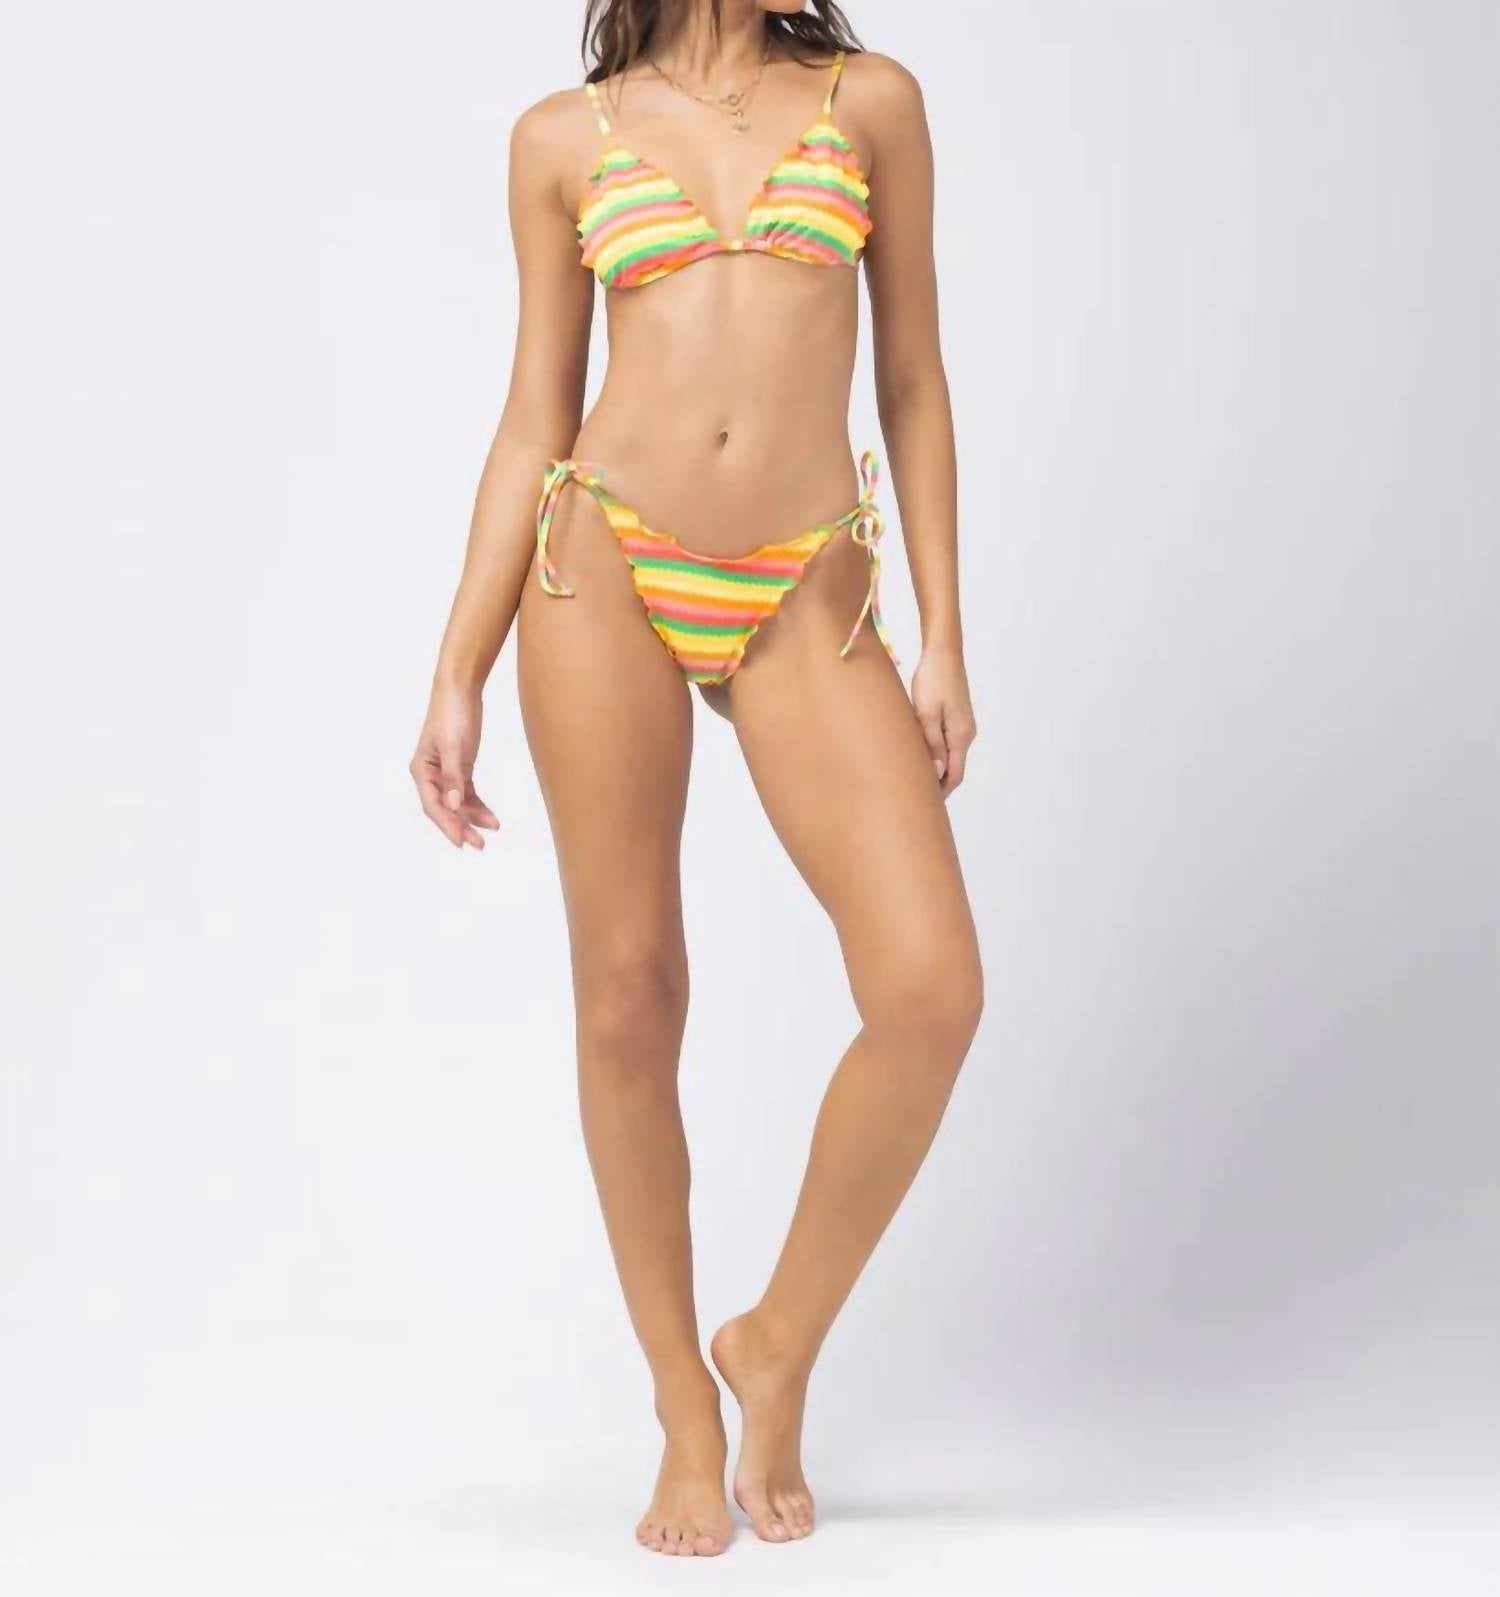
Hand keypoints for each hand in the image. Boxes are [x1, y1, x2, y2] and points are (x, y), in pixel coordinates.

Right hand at [410, 683, 500, 848]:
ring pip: (457, 804)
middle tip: (478, 845)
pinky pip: (467, 794)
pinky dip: (477, 805)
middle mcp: (430, 775)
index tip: (462, 841)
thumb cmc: (452, 713)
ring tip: (491, 830)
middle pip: (444, 809)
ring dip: (472, 818)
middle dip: (461, 827)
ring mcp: (445, 772)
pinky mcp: (460, 767)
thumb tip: (452, 805)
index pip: (433, 806)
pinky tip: (490, 817)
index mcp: (421, 770)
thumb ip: (454, 777)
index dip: (447, 825)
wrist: (461, 689)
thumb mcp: (454, 746)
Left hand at [910, 645, 976, 797]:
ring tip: (912, 777)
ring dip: (935, 767)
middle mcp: (966, 733)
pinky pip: (946, 742)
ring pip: (950, 755)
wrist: (943, 651)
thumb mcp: (926, 714)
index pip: (954, 775)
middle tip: (915, 796)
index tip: (924, 806)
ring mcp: (962, 724)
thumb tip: (937, 773)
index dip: (940, 793)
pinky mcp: (956, 715)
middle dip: (937, 784)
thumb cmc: (932, 680)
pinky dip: (935, 753)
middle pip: (954, 768)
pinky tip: (919, 753)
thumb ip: (932, 744)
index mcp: (960, 735)